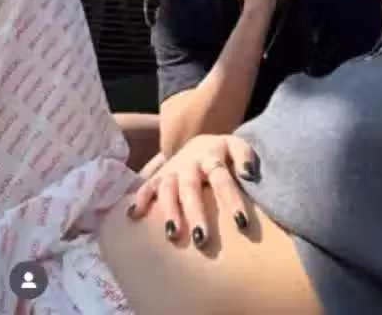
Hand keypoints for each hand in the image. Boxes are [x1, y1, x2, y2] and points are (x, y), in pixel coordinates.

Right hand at [126, 134, 259, 247]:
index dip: (231, 200)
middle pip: (191, 188)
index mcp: (212, 157)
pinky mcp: (158, 177)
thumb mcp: (237, 147)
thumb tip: (249, 175)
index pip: (222, 179)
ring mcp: (172, 170)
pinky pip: (146, 187)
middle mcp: (189, 164)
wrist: (199, 141)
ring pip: (168, 190)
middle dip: (196, 213)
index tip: (241, 223)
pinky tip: (133, 216)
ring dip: (169, 212)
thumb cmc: (224, 153)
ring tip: (173, 234)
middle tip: (202, 239)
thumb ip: (245, 158)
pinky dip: (139, 200)